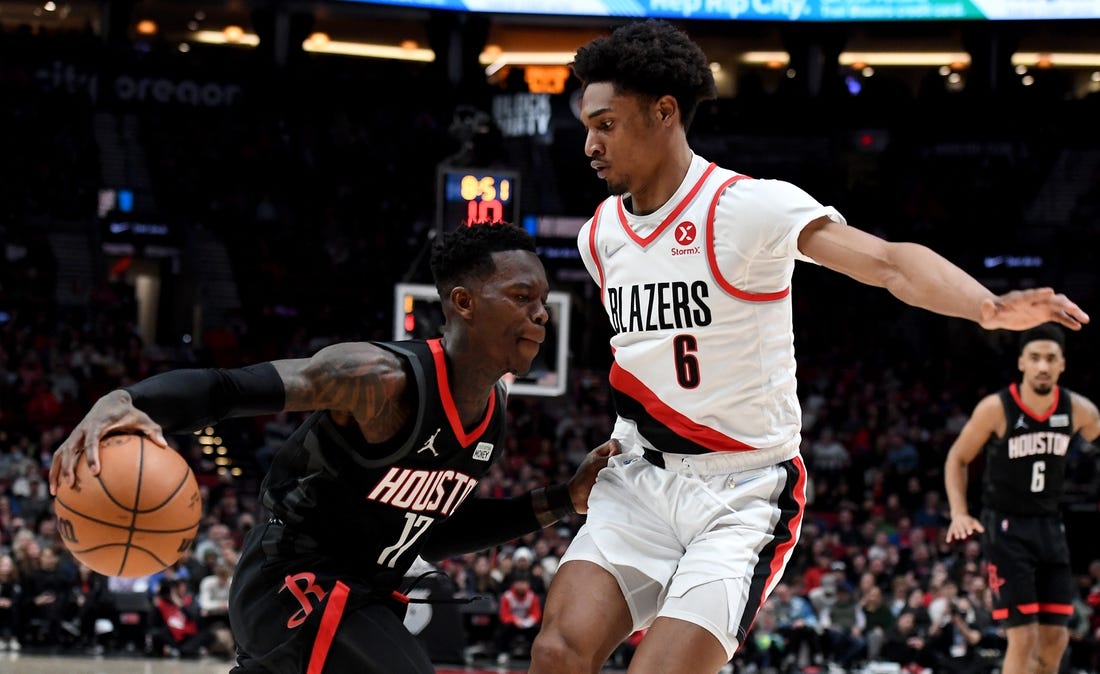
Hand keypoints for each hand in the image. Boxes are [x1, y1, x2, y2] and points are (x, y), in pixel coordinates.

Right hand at [49, 389, 168, 495]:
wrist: (111, 402)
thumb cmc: (129, 413)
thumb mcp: (143, 419)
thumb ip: (153, 430)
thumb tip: (165, 444)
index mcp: (98, 424)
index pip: (92, 440)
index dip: (92, 456)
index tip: (96, 472)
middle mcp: (82, 429)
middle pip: (70, 449)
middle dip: (69, 466)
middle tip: (73, 484)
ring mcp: (74, 435)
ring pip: (60, 454)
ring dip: (57, 472)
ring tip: (56, 492)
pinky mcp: (71, 441)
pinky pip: (59, 457)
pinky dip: (56, 471)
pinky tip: (57, 490)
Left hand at [566, 439, 620, 513]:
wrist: (577, 499)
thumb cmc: (583, 479)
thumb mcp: (596, 464)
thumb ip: (609, 458)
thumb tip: (624, 457)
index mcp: (599, 454)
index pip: (614, 443)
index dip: (617, 448)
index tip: (614, 458)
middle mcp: (605, 461)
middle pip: (620, 454)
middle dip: (622, 460)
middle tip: (619, 469)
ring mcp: (609, 472)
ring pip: (622, 466)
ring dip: (622, 472)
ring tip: (619, 478)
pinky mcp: (612, 482)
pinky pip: (622, 478)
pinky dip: (622, 480)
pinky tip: (620, 484)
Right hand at [945, 514, 983, 542]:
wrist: (958, 514)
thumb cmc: (969, 520)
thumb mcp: (974, 521)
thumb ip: (978, 526)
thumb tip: (983, 531)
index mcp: (966, 521)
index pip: (967, 525)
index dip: (969, 529)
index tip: (970, 533)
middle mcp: (960, 523)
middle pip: (961, 528)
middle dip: (962, 532)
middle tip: (964, 536)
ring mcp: (955, 525)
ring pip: (955, 530)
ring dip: (956, 533)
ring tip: (957, 537)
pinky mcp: (951, 528)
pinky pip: (949, 532)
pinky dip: (948, 536)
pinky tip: (948, 541)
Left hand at [979, 288, 1088, 330]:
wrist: (997, 314)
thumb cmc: (990, 314)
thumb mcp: (986, 315)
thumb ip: (987, 310)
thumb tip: (985, 304)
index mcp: (1019, 299)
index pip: (1030, 295)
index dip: (1039, 294)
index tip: (1050, 291)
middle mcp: (1033, 301)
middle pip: (1049, 300)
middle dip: (1062, 303)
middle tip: (1073, 308)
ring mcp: (1040, 307)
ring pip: (1059, 307)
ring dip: (1072, 312)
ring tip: (1085, 319)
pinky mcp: (1043, 314)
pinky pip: (1058, 317)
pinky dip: (1068, 320)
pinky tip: (1078, 326)